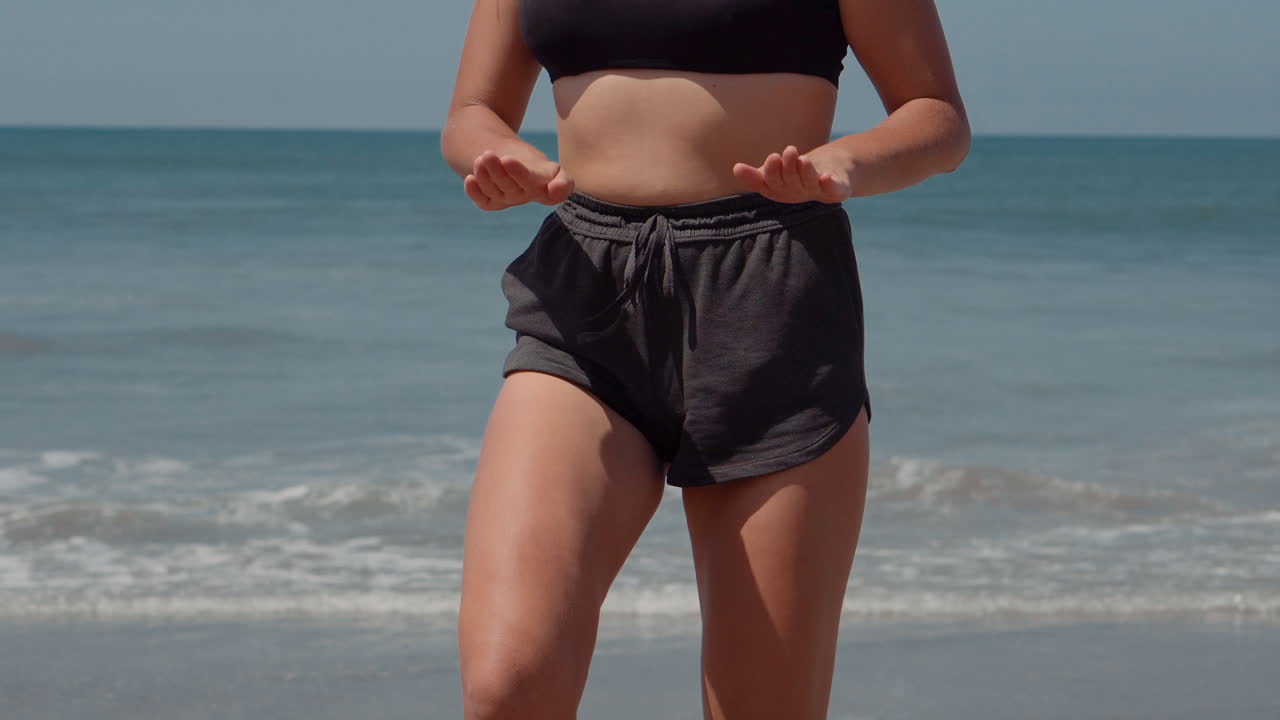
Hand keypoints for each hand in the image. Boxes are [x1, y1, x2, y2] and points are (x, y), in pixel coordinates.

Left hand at [464, 150, 574, 210]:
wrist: (502, 158)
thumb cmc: (530, 162)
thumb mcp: (547, 167)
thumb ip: (560, 178)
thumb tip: (558, 187)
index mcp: (546, 190)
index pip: (550, 193)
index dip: (550, 187)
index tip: (544, 180)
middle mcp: (526, 197)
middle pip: (515, 188)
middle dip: (501, 172)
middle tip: (489, 155)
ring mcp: (507, 201)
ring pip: (496, 191)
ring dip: (486, 176)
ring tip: (482, 157)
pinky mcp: (491, 203)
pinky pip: (483, 201)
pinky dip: (475, 192)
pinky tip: (469, 179)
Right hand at [732, 144, 852, 203]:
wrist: (834, 170)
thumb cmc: (797, 172)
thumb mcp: (775, 172)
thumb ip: (756, 175)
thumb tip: (735, 168)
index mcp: (780, 191)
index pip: (771, 184)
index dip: (771, 172)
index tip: (772, 157)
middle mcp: (797, 194)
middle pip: (789, 182)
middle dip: (788, 168)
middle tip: (788, 151)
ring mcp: (817, 193)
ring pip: (809, 183)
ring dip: (805, 172)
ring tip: (802, 157)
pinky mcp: (837, 191)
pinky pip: (833, 190)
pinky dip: (830, 184)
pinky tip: (827, 177)